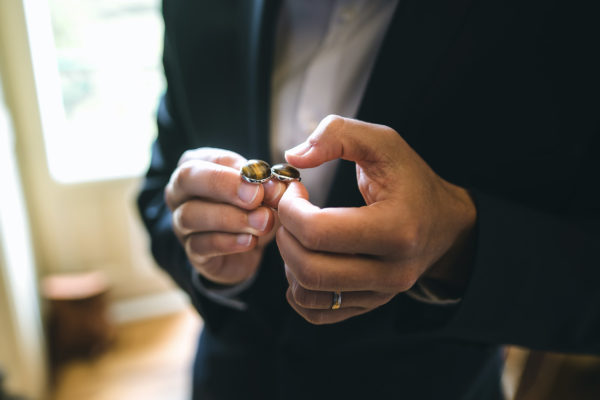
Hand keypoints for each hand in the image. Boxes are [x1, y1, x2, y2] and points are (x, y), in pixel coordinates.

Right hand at [165, 148, 285, 284]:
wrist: (250, 245)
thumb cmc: (253, 207)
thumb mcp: (265, 192)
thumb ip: (270, 186)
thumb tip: (275, 187)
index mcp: (197, 165)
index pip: (211, 158)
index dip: (241, 170)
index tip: (267, 180)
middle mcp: (180, 191)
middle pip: (187, 178)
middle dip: (224, 185)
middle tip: (256, 197)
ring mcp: (180, 222)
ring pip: (191, 215)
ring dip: (231, 218)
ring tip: (262, 223)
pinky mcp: (191, 251)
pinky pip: (201, 245)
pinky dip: (228, 242)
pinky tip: (250, 241)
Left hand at [277, 115, 476, 323]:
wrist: (444, 224)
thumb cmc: (411, 181)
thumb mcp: (383, 143)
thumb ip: (338, 135)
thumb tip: (293, 157)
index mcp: (396, 228)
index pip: (319, 232)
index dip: (290, 209)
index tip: (295, 190)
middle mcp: (391, 270)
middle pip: (309, 269)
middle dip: (285, 236)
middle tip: (290, 213)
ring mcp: (381, 293)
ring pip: (309, 294)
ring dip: (287, 263)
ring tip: (299, 235)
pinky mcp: (369, 304)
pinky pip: (317, 312)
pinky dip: (298, 289)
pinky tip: (304, 260)